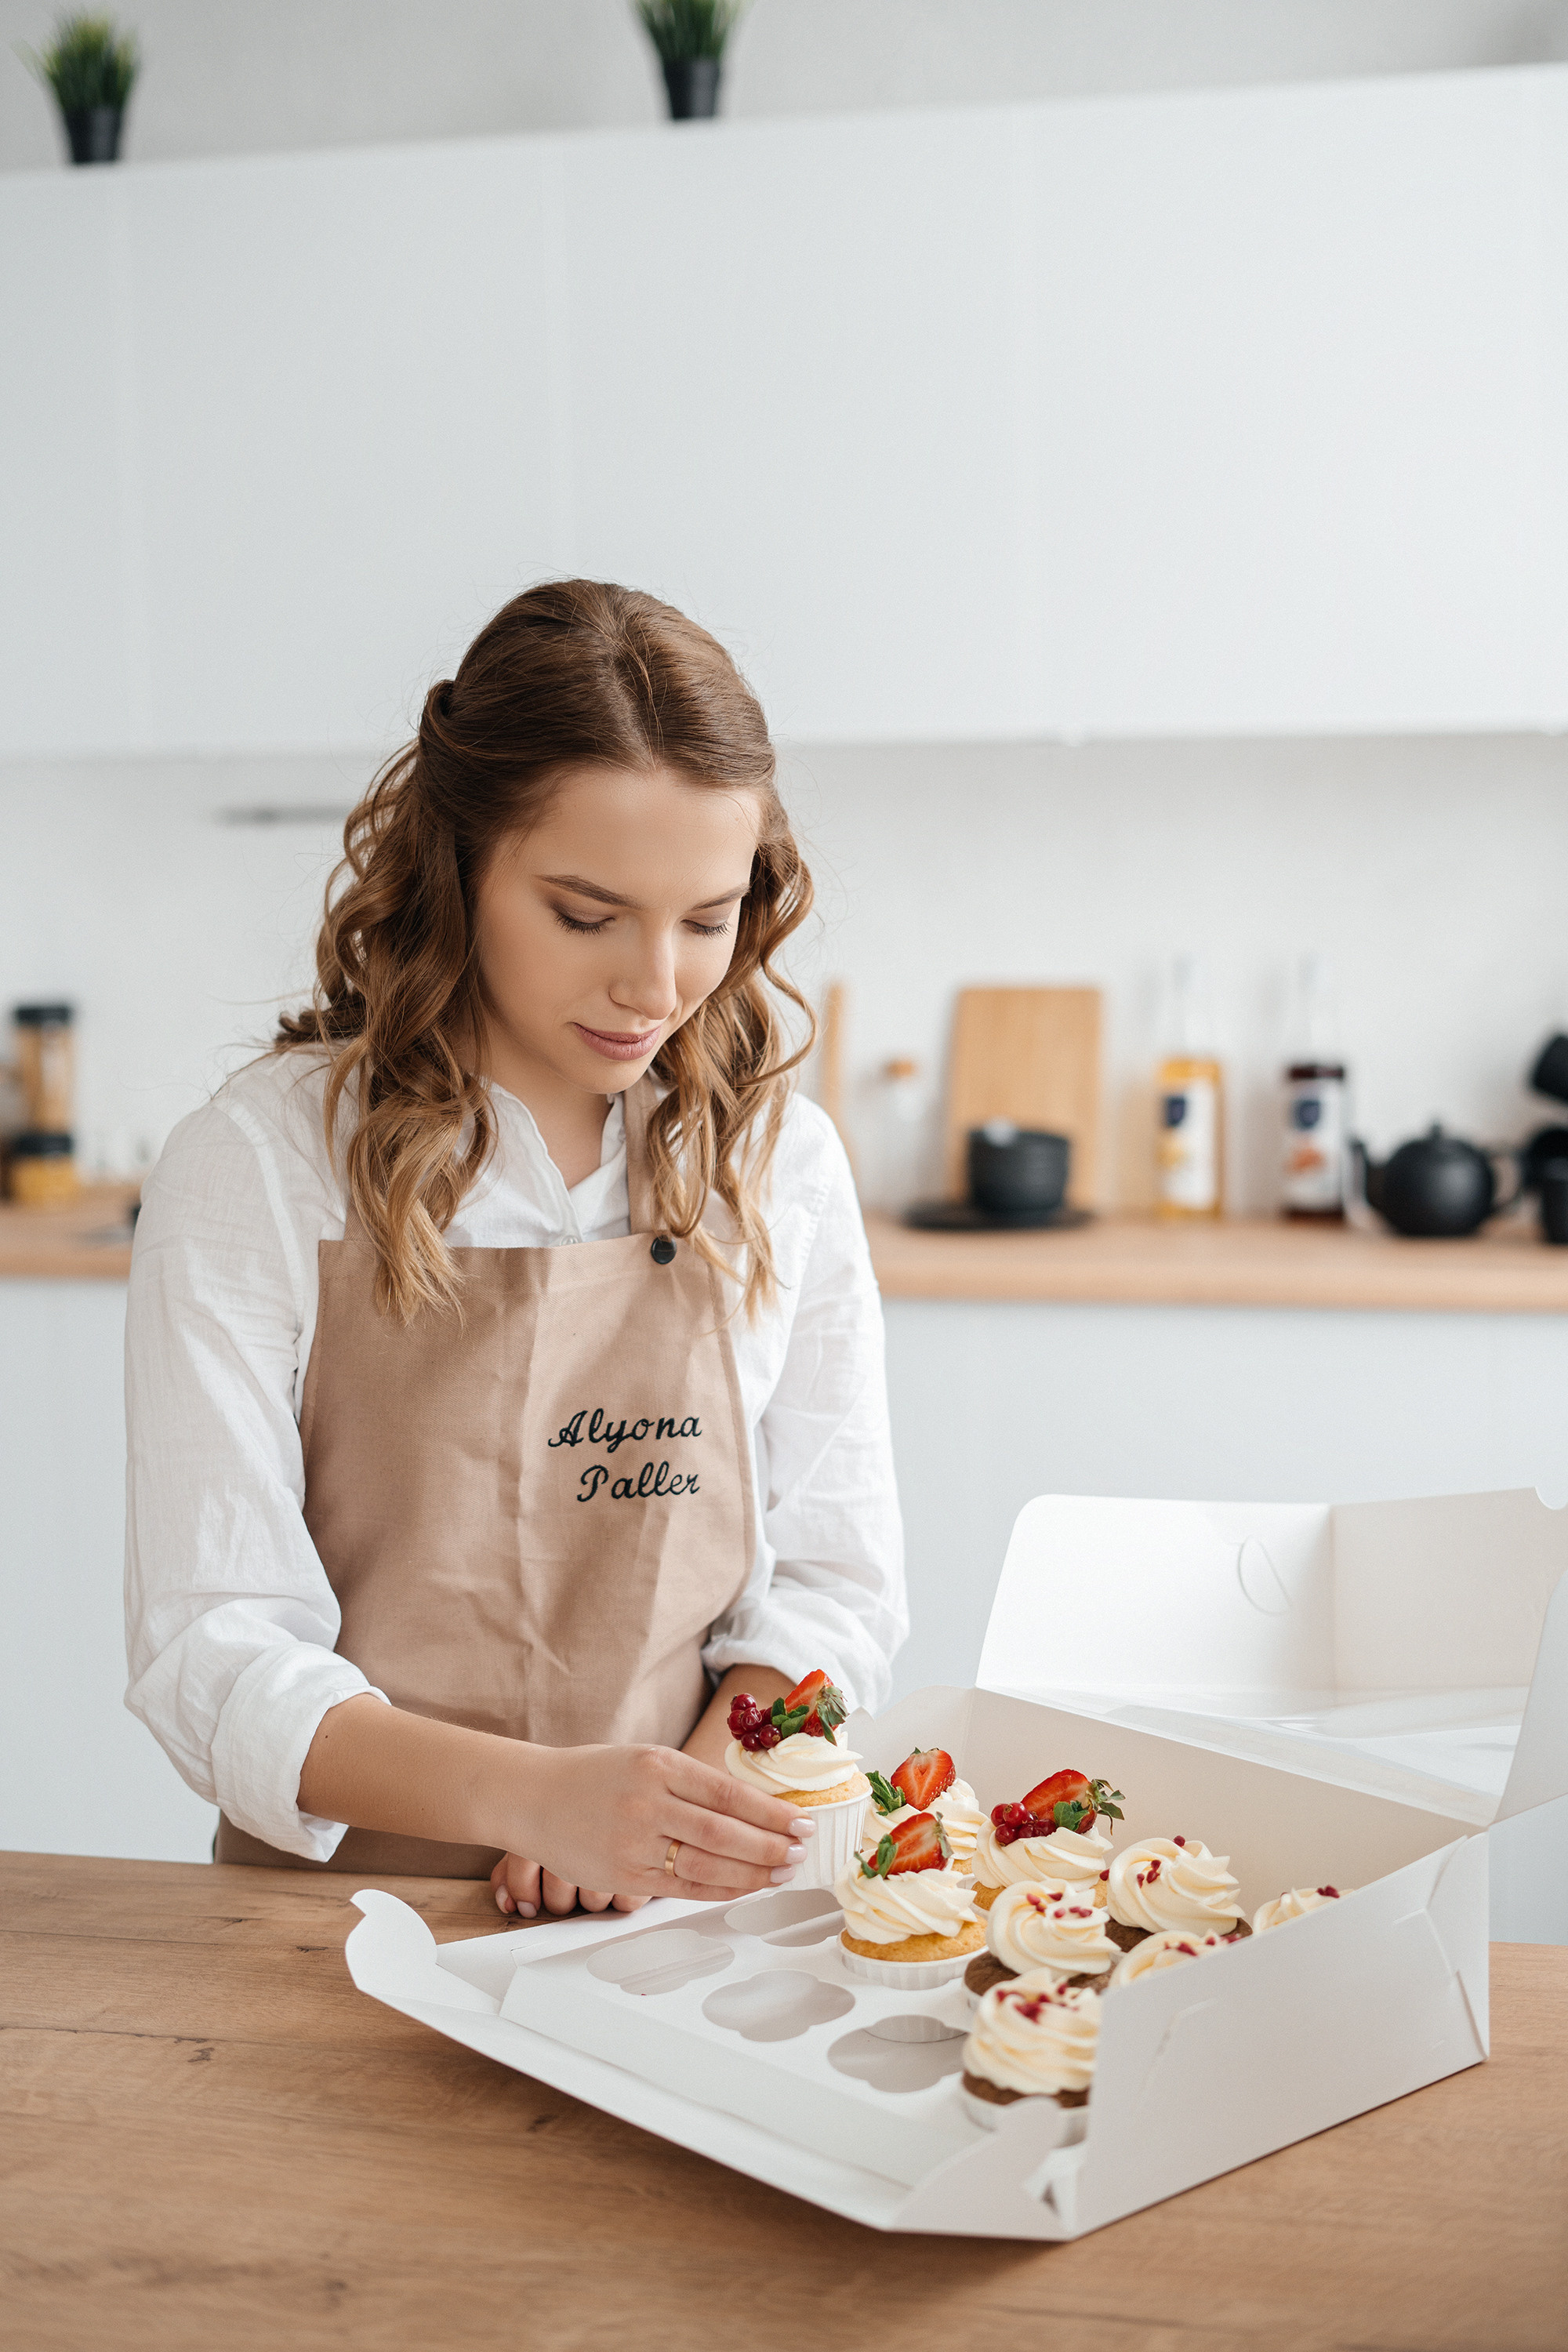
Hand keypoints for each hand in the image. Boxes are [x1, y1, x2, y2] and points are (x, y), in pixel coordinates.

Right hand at [490, 1742, 810, 1913]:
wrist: (532, 1797)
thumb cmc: (595, 1776)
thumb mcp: (645, 1759)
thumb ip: (692, 1782)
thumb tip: (756, 1808)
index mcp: (657, 1765)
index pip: (729, 1793)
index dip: (771, 1813)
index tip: (801, 1822)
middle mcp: (647, 1803)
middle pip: (725, 1833)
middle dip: (770, 1846)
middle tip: (799, 1851)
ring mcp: (634, 1843)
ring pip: (708, 1866)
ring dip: (753, 1873)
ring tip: (781, 1871)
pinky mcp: (623, 1876)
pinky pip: (683, 1889)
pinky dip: (721, 1890)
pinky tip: (745, 1887)